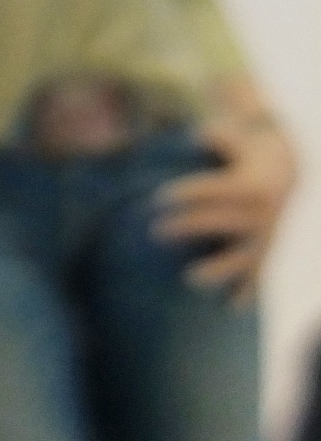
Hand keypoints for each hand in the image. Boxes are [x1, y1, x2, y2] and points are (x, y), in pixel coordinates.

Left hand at [153, 114, 296, 301]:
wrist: (285, 169)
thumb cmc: (241, 149)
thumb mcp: (231, 135)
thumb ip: (214, 134)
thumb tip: (195, 133)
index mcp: (249, 184)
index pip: (215, 190)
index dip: (187, 193)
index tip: (157, 197)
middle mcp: (260, 213)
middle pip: (222, 222)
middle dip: (190, 227)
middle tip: (156, 231)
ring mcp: (266, 236)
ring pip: (243, 256)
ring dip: (218, 268)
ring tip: (189, 279)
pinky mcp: (266, 251)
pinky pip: (259, 276)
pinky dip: (247, 292)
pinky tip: (231, 307)